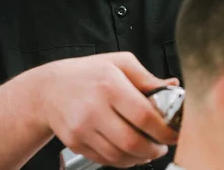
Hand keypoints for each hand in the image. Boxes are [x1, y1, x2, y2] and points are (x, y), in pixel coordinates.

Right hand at [37, 52, 178, 167]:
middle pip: (133, 142)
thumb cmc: (87, 73)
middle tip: (162, 145)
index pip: (144, 116)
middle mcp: (93, 108)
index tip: (174, 133)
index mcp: (109, 84)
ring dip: (140, 158)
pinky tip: (128, 150)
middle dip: (155, 149)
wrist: (49, 89)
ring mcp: (82, 128)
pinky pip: (105, 160)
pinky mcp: (75, 143)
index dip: (165, 131)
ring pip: (120, 156)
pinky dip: (122, 160)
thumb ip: (147, 77)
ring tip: (147, 149)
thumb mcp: (118, 63)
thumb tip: (174, 87)